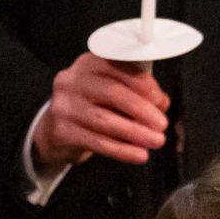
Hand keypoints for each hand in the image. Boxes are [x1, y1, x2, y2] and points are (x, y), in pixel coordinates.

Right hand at [33, 53, 168, 169]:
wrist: (57, 130)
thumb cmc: (94, 106)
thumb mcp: (115, 94)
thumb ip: (139, 93)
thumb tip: (162, 102)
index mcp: (89, 64)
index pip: (117, 66)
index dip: (142, 83)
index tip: (159, 100)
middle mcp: (72, 80)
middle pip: (112, 92)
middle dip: (141, 110)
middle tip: (162, 124)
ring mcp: (64, 105)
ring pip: (104, 120)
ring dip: (135, 132)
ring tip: (156, 141)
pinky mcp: (61, 131)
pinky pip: (96, 141)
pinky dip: (122, 150)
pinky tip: (139, 155)